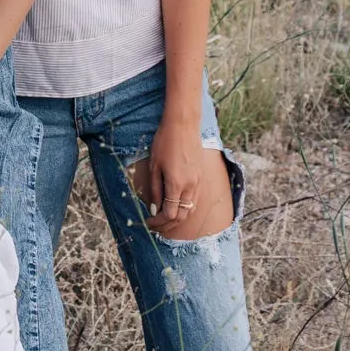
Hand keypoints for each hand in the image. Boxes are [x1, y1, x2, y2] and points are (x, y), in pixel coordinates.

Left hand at [141, 114, 203, 233]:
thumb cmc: (164, 142)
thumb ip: (155, 190)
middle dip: (167, 224)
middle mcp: (190, 186)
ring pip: (190, 210)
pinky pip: (195, 200)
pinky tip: (175, 206)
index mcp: (176, 184)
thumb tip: (155, 209)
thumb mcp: (154, 166)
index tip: (149, 223)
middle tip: (155, 225)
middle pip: (181, 216)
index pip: (169, 214)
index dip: (158, 222)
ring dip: (177, 218)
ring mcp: (198, 182)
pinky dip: (185, 208)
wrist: (183, 125)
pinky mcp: (201, 177)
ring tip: (164, 218)